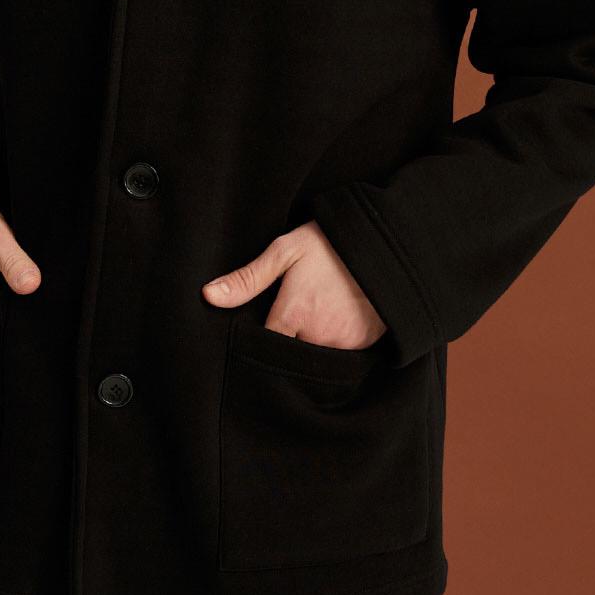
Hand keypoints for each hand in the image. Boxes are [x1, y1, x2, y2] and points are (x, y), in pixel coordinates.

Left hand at [200, 221, 386, 348]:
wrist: (385, 243)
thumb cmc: (330, 244)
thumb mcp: (285, 251)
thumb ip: (247, 279)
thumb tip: (209, 296)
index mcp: (294, 315)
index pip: (266, 343)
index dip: (263, 333)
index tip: (267, 316)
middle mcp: (318, 337)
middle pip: (292, 348)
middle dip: (291, 331)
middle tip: (299, 301)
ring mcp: (345, 343)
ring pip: (316, 350)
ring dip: (314, 334)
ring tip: (320, 303)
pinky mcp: (366, 344)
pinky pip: (342, 349)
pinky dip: (338, 336)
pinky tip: (339, 310)